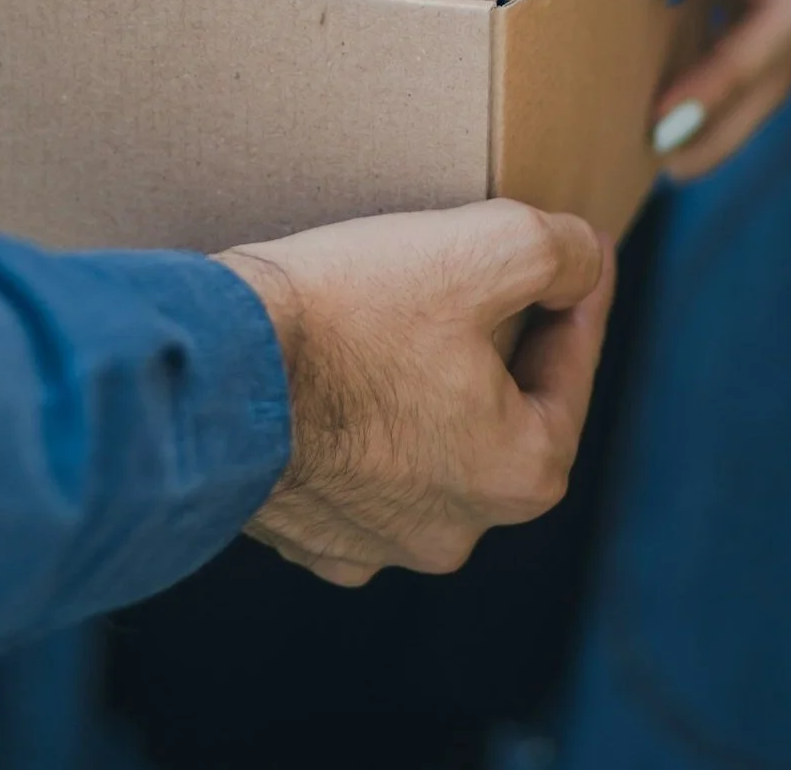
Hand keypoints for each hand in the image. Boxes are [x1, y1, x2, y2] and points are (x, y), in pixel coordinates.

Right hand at [216, 201, 613, 586]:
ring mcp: (371, 542)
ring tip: (389, 322)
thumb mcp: (479, 247)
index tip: (572, 253)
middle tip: (469, 280)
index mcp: (519, 472)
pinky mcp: (301, 532)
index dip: (574, 295)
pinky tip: (327, 380)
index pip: (571, 367)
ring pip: (420, 447)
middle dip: (492, 347)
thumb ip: (557, 250)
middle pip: (496, 413)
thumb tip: (582, 259)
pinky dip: (348, 428)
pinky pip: (346, 472)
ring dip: (416, 392)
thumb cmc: (344, 314)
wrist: (208, 371)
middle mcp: (455, 529)